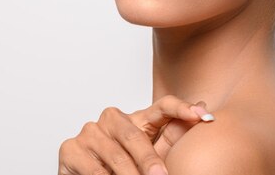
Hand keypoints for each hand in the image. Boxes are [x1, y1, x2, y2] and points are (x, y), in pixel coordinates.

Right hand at [58, 95, 213, 174]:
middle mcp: (111, 121)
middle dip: (150, 159)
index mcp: (135, 120)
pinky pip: (93, 169)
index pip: (161, 107)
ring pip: (116, 156)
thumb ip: (174, 134)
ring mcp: (90, 133)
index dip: (181, 108)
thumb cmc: (124, 172)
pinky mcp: (71, 149)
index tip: (201, 116)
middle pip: (135, 135)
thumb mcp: (152, 156)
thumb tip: (204, 109)